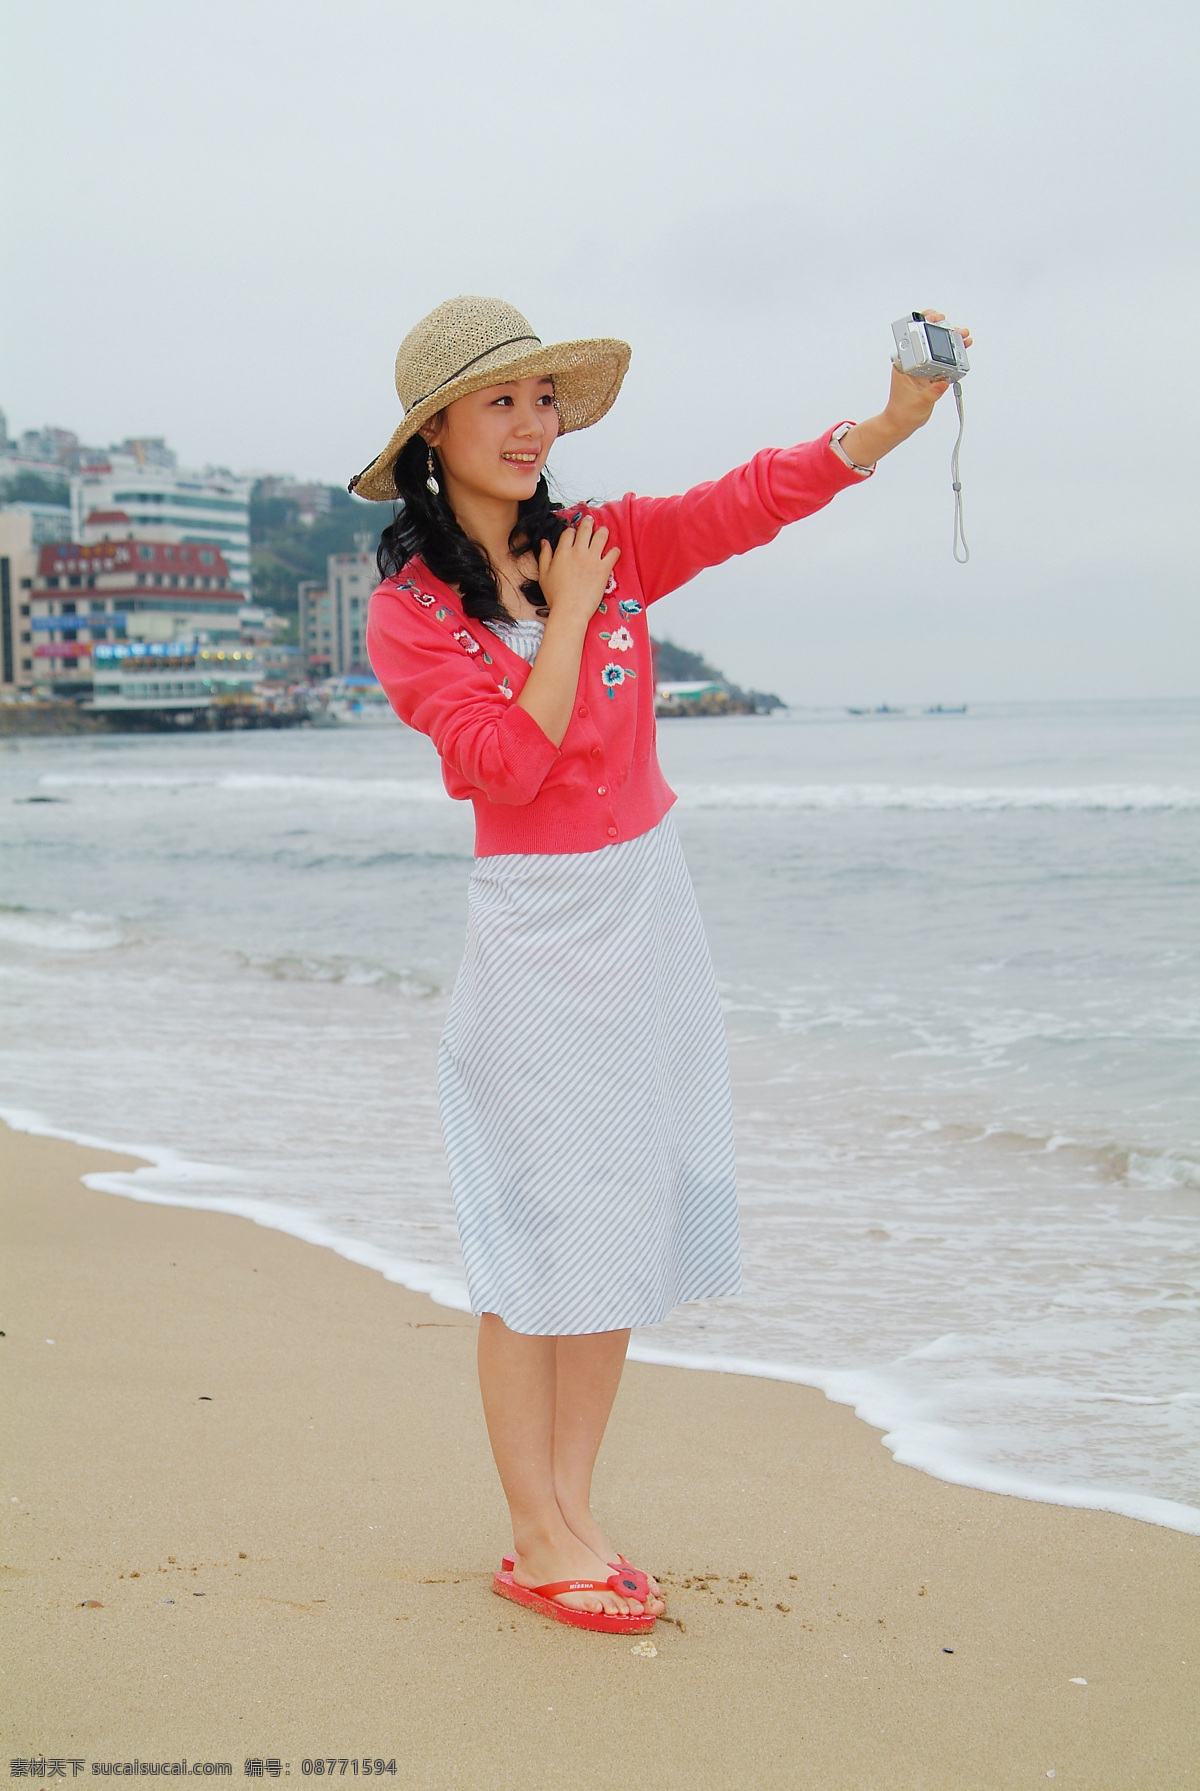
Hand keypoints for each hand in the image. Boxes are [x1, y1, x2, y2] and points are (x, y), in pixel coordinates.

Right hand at [537, 516, 619, 629]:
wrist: (570, 610)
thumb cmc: (555, 596)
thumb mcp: (544, 575)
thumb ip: (545, 556)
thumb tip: (544, 542)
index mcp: (562, 552)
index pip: (569, 532)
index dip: (572, 530)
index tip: (574, 532)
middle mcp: (578, 552)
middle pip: (585, 529)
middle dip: (588, 522)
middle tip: (591, 520)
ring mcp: (592, 559)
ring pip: (601, 536)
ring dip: (603, 532)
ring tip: (604, 531)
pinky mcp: (604, 569)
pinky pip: (613, 553)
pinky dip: (615, 550)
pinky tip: (614, 551)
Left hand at [885, 310, 973, 429]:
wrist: (902, 423)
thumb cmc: (902, 412)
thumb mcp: (918, 402)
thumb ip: (932, 392)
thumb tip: (942, 383)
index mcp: (904, 364)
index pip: (913, 339)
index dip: (923, 326)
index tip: (932, 320)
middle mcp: (913, 363)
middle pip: (927, 341)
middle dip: (941, 331)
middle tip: (952, 327)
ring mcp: (923, 368)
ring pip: (938, 350)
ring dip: (951, 342)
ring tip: (964, 337)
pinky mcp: (931, 375)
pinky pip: (944, 362)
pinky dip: (954, 356)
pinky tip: (963, 349)